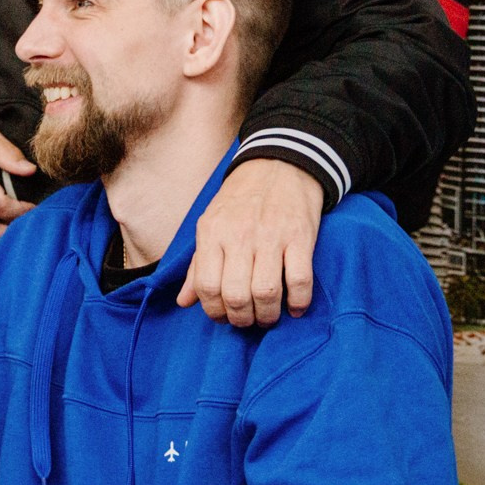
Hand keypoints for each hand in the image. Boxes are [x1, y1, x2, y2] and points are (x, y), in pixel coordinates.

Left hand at [179, 158, 322, 325]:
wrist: (279, 164)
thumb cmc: (240, 199)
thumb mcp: (210, 223)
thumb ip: (196, 264)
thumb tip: (184, 301)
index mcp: (212, 233)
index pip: (206, 286)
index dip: (214, 311)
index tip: (223, 316)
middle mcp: (240, 235)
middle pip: (236, 295)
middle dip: (241, 318)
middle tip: (247, 320)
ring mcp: (271, 236)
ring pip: (266, 292)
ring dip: (267, 315)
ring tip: (268, 316)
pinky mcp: (300, 237)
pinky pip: (300, 280)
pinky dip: (299, 301)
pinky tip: (295, 307)